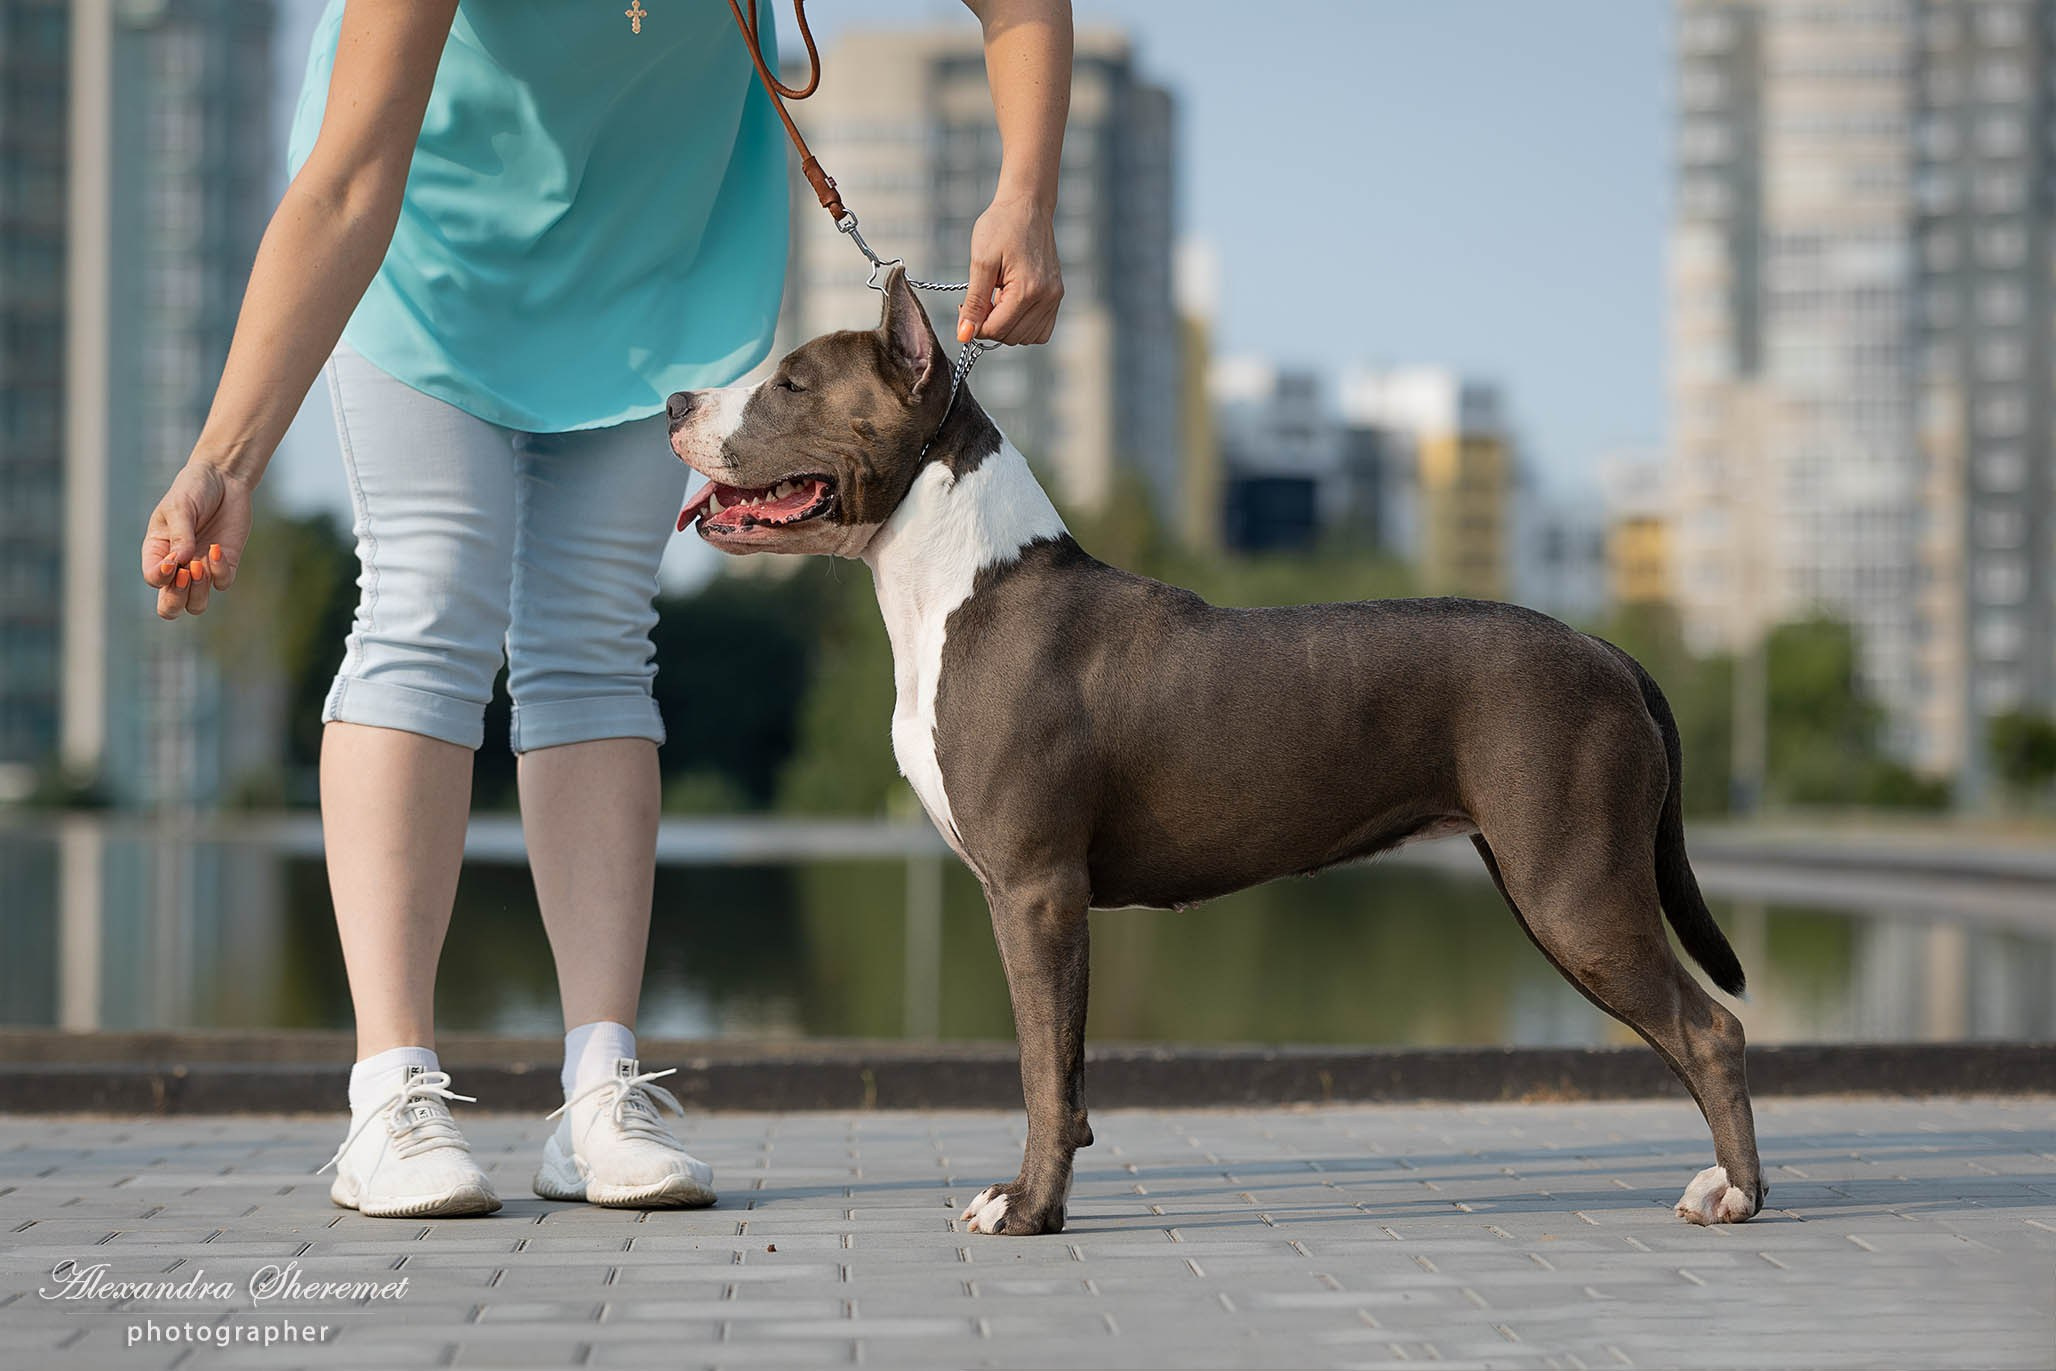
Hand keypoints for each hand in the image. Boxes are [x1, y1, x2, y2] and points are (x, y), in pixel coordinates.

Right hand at [141, 461, 253, 618]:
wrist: (224, 479)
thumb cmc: (193, 489)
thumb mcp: (180, 507)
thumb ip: (180, 534)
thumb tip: (182, 561)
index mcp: (157, 552)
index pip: (154, 580)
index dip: (162, 578)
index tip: (174, 560)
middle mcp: (178, 566)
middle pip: (170, 606)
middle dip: (177, 599)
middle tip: (187, 573)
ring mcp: (202, 567)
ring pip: (196, 605)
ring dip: (198, 593)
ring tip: (200, 566)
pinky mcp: (225, 564)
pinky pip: (222, 584)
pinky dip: (220, 573)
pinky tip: (218, 548)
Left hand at [958, 192, 1062, 344]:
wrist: (1027, 206)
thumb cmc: (1001, 226)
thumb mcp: (981, 262)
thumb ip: (974, 303)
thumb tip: (964, 335)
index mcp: (1027, 289)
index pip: (996, 330)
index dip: (974, 325)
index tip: (964, 306)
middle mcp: (1046, 298)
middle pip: (1010, 337)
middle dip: (989, 325)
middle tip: (980, 298)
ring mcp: (1054, 298)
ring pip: (1025, 338)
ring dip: (1005, 326)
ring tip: (996, 298)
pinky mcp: (1056, 295)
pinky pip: (1041, 330)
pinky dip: (1022, 327)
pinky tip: (1010, 307)